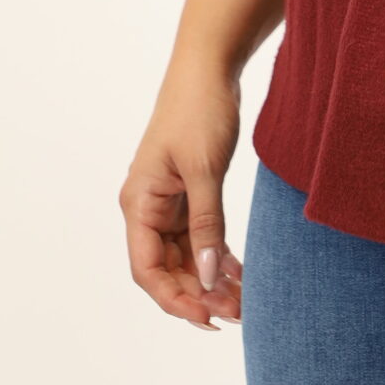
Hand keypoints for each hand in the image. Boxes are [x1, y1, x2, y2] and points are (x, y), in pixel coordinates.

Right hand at [119, 68, 244, 330]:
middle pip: (167, 268)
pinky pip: (200, 236)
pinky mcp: (189, 191)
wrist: (210, 66)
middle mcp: (148, 207)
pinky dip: (217, 255)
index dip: (175, 298)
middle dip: (199, 293)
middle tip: (239, 312)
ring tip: (244, 301)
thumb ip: (206, 224)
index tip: (208, 318)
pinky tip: (240, 273)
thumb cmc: (200, 109)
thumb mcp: (204, 169)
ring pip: (186, 255)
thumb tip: (205, 276)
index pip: (147, 269)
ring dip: (210, 279)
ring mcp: (169, 201)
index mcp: (140, 203)